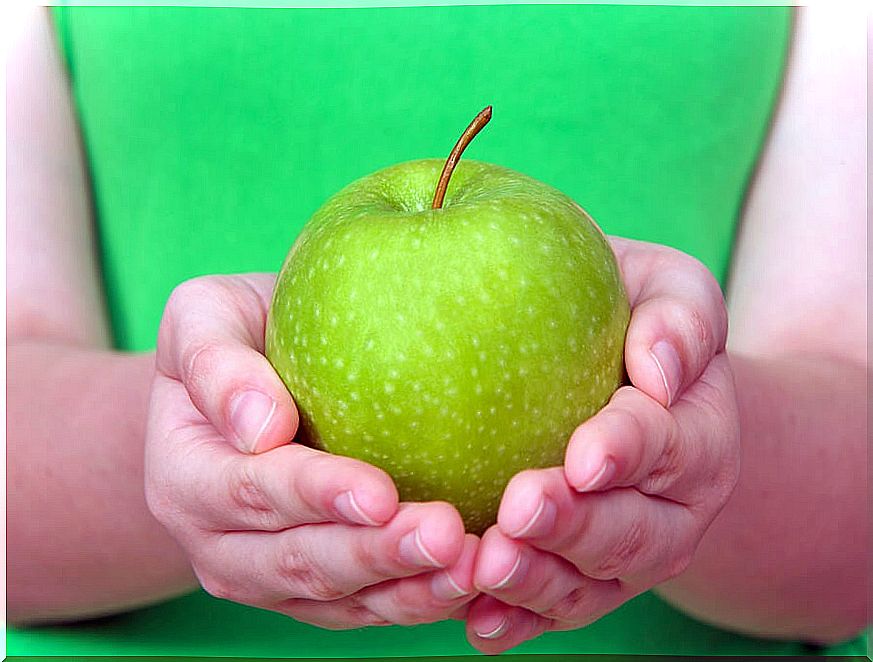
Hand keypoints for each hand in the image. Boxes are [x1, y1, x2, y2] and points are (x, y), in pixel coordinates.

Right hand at [144, 273, 477, 628]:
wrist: (238, 391)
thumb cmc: (233, 335)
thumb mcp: (203, 317)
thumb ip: (215, 362)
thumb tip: (261, 427)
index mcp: (185, 476)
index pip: (252, 492)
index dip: (316, 496)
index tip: (381, 493)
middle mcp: (216, 543)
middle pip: (299, 562)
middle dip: (375, 555)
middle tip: (448, 537)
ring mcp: (263, 576)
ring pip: (337, 600)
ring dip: (407, 591)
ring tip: (471, 569)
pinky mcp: (308, 592)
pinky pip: (362, 608)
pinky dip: (415, 600)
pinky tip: (469, 581)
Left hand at [465, 238, 739, 652]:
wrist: (630, 384)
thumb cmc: (631, 318)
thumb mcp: (665, 289)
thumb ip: (679, 316)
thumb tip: (659, 368)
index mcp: (695, 433)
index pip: (667, 445)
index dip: (627, 452)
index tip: (582, 458)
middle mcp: (671, 508)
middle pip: (630, 531)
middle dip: (576, 527)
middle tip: (518, 509)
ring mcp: (625, 553)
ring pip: (590, 585)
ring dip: (538, 581)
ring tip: (486, 566)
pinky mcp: (582, 579)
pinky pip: (554, 610)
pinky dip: (518, 621)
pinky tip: (477, 621)